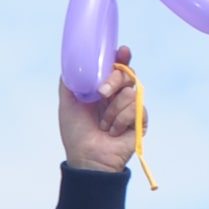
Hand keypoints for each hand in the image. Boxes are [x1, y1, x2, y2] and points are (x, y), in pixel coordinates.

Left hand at [60, 51, 143, 171]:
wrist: (86, 158)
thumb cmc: (76, 133)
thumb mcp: (68, 103)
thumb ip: (70, 81)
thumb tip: (72, 62)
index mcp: (104, 89)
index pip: (117, 67)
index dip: (121, 57)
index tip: (121, 51)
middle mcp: (119, 96)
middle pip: (127, 74)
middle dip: (114, 80)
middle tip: (102, 93)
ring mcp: (130, 108)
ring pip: (130, 92)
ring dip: (112, 111)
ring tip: (102, 125)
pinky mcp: (140, 121)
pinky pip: (136, 109)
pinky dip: (120, 120)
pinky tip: (112, 132)